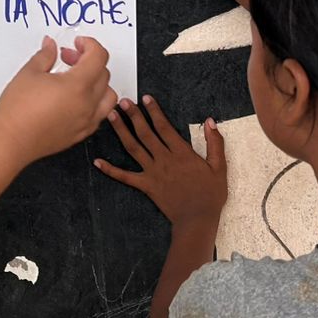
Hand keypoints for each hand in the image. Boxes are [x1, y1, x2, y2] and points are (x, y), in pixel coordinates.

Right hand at [0, 37, 117, 163]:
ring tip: (77, 79)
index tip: (79, 43)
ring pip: (108, 96)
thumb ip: (45, 55)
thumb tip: (50, 45)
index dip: (90, 45)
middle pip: (104, 74)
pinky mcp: (82, 133)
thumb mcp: (29, 73)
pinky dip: (95, 101)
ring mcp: (87, 121)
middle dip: (88, 60)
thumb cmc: (17, 112)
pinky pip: (100, 114)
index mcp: (78, 85)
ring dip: (98, 82)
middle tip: (68, 57)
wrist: (10, 141)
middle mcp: (88, 104)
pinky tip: (76, 98)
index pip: (99, 57)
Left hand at [95, 96, 227, 227]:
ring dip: (121, 131)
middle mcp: (164, 159)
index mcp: (182, 153)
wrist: (197, 220)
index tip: (145, 98)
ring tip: (111, 117)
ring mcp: (153, 173)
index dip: (154, 111)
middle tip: (123, 101)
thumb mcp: (219, 167)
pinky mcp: (146, 186)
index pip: (165, 127)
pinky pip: (125, 177)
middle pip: (146, 133)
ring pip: (134, 148)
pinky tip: (97, 162)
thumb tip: (210, 122)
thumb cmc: (210, 195)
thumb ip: (215, 143)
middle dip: (134, 115)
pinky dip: (110, 170)